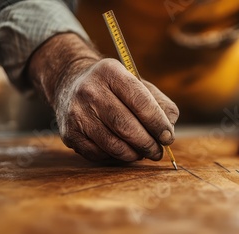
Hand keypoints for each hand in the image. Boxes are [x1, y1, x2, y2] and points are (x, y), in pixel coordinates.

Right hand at [28, 34, 178, 161]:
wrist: (71, 83)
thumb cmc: (115, 88)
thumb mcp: (138, 83)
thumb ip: (160, 104)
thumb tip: (169, 131)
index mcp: (111, 72)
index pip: (140, 102)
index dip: (158, 123)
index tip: (168, 137)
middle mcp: (90, 90)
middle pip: (126, 126)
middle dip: (148, 144)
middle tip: (158, 152)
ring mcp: (77, 113)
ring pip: (113, 145)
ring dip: (134, 154)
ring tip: (143, 153)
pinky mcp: (69, 133)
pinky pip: (99, 154)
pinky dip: (116, 157)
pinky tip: (122, 150)